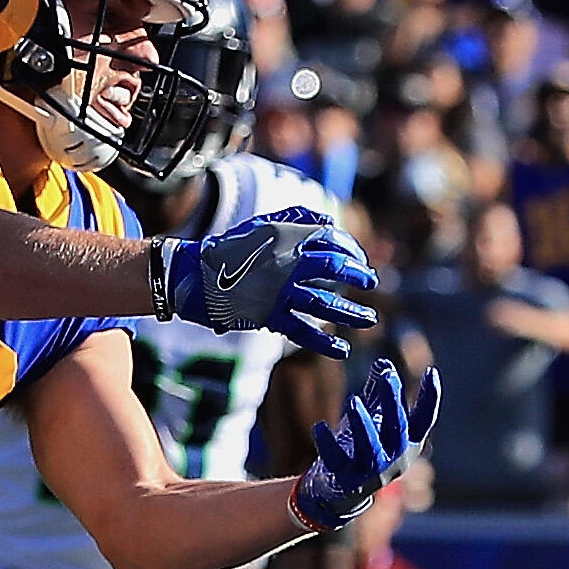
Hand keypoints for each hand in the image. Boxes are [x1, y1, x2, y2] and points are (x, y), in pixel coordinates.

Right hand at [156, 217, 376, 354]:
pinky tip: (342, 350)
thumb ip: (297, 219)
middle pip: (333, 266)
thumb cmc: (232, 248)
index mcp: (287, 236)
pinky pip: (301, 330)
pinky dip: (322, 342)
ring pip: (323, 300)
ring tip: (370, 319)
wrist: (197, 274)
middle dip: (356, 274)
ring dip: (350, 311)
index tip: (359, 260)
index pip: (330, 239)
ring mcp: (279, 290)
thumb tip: (329, 221)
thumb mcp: (264, 224)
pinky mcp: (268, 314)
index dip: (350, 249)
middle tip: (370, 282)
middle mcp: (286, 261)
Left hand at [292, 360, 439, 533]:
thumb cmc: (362, 450)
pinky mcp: (348, 481)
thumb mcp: (373, 421)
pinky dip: (328, 444)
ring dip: (363, 423)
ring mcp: (372, 472)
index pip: (424, 421)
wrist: (342, 494)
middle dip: (392, 401)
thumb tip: (383, 364)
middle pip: (397, 428)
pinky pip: (338, 461)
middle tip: (386, 376)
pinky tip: (319, 427)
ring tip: (353, 401)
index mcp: (408, 445)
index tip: (432, 372)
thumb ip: (378, 395)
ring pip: (370, 447)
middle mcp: (396, 459)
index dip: (430, 399)